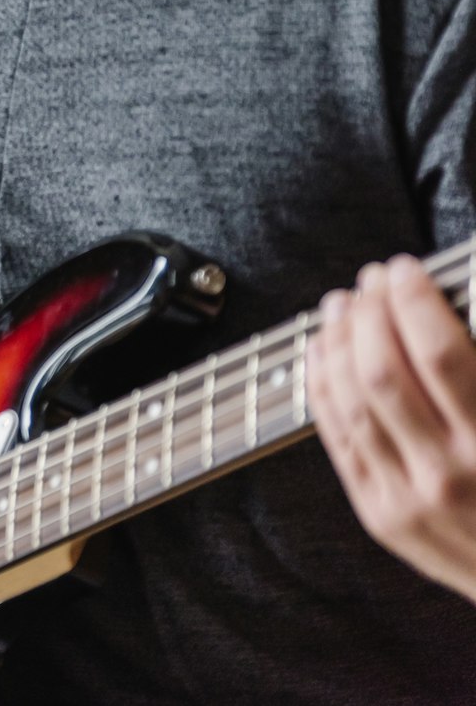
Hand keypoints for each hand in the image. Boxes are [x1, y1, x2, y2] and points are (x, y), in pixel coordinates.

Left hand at [308, 255, 475, 603]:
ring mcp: (407, 498)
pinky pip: (338, 438)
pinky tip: (324, 352)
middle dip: (370, 314)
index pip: (441, 354)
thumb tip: (465, 305)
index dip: (415, 302)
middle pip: (383, 372)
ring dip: (338, 342)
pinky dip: (323, 386)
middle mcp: (448, 473)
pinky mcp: (380, 515)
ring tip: (341, 305)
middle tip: (371, 280)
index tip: (407, 270)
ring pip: (350, 401)